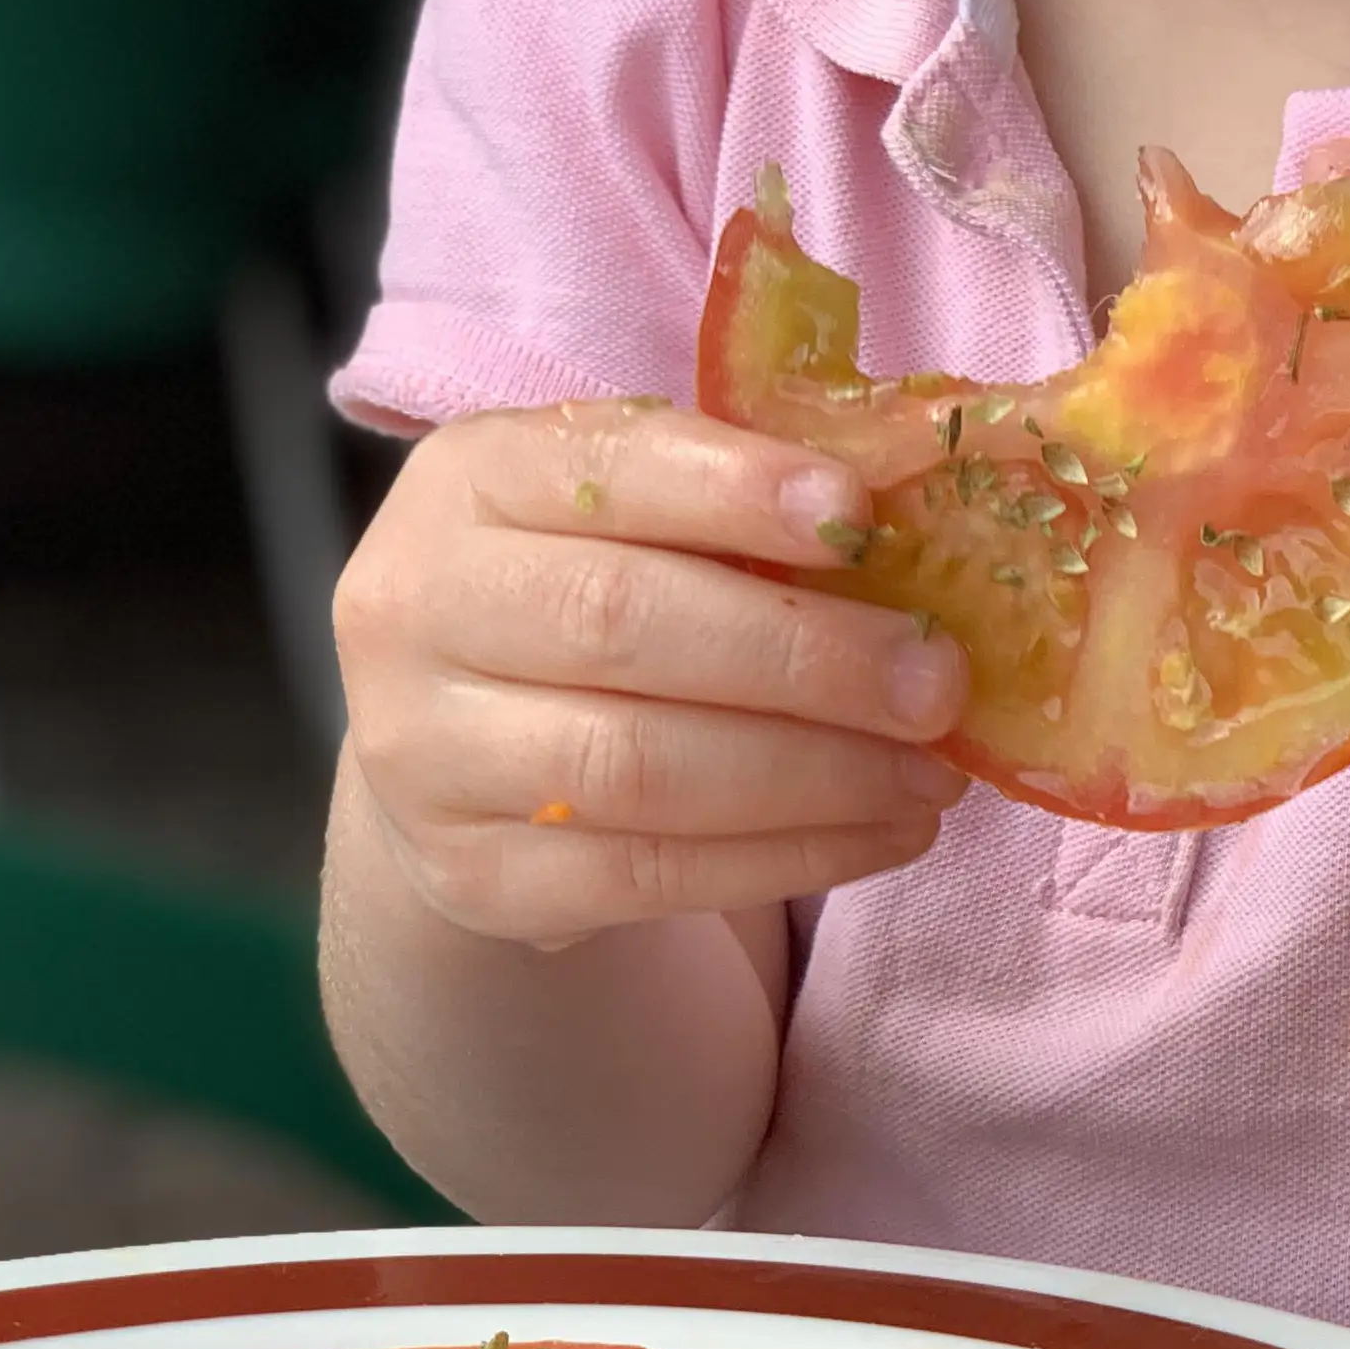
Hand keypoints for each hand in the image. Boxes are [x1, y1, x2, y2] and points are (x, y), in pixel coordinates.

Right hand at [332, 402, 967, 944]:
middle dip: (807, 657)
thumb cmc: (598, 587)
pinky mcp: (472, 878)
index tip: (860, 519)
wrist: (468, 740)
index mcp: (468, 480)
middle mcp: (411, 607)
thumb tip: (923, 523)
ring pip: (637, 767)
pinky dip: (789, 857)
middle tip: (937, 682)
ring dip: (816, 774)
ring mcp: (424, 755)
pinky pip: (648, 876)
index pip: (603, 470)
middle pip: (622, 626)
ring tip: (931, 771)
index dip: (734, 491)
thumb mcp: (645, 512)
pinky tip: (885, 833)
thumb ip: (747, 503)